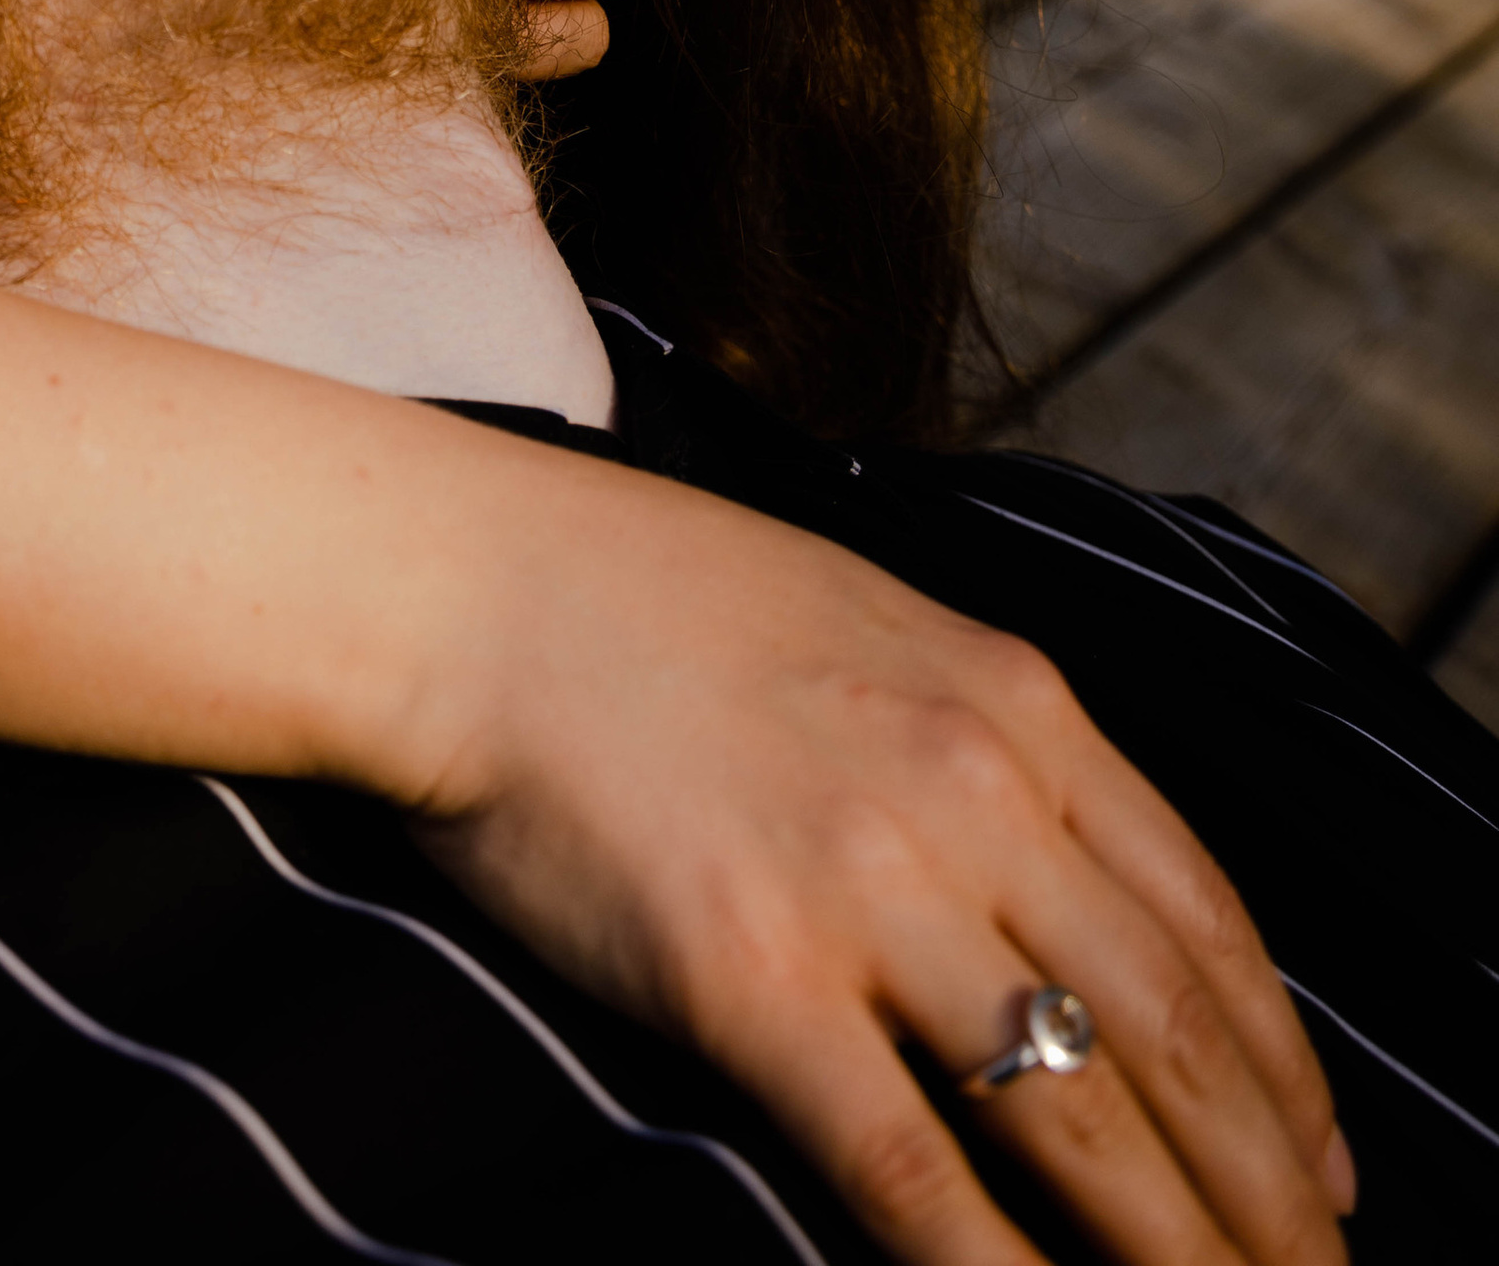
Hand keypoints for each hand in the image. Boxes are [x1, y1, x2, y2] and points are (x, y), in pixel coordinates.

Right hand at [410, 461, 1348, 1265]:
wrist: (468, 588)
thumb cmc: (646, 605)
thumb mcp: (871, 623)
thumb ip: (987, 741)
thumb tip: (1083, 889)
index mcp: (1011, 699)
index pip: (1205, 916)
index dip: (1283, 1068)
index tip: (1319, 1170)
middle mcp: (971, 786)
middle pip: (1171, 1032)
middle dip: (1262, 1190)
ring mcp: (866, 884)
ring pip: (1076, 1115)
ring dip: (1173, 1251)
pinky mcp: (753, 978)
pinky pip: (913, 1168)